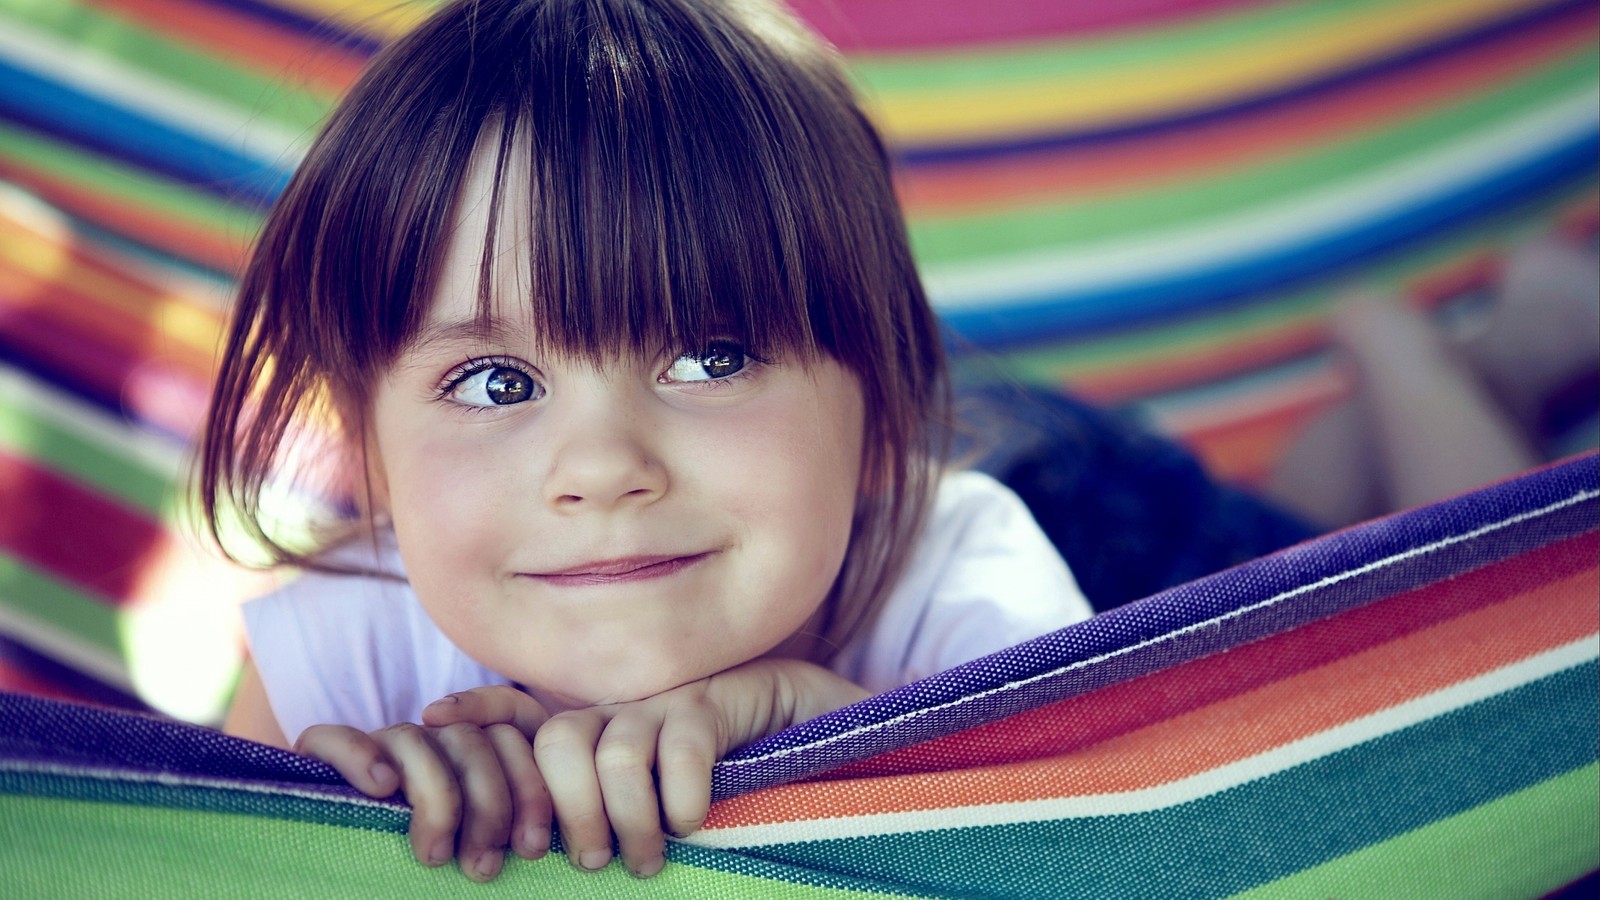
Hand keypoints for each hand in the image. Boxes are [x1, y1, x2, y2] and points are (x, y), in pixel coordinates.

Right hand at [293, 685, 551, 881]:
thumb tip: (540, 849)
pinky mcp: (320, 756)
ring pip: (415, 739)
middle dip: (488, 805)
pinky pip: (335, 737)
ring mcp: (378, 746)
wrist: (342, 884)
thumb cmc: (420, 881)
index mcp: (473, 757)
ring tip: (433, 855)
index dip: (529, 789)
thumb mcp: (472, 855)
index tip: (530, 847)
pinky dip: (361, 755)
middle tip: (482, 867)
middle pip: (471, 740)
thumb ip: (501, 839)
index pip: (512, 740)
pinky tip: (381, 787)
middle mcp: (429, 741)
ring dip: (435, 797)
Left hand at [518, 658, 867, 877]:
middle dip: (568, 810)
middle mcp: (631, 714)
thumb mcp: (667, 817)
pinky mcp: (723, 699)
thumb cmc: (742, 790)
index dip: (505, 762)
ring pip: (615, 749)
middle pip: (558, 742)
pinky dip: (682, 793)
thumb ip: (624, 830)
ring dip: (628, 817)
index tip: (492, 800)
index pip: (530, 739)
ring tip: (650, 860)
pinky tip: (695, 821)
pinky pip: (684, 742)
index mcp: (605, 739)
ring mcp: (675, 703)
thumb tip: (579, 875)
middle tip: (598, 863)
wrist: (826, 730)